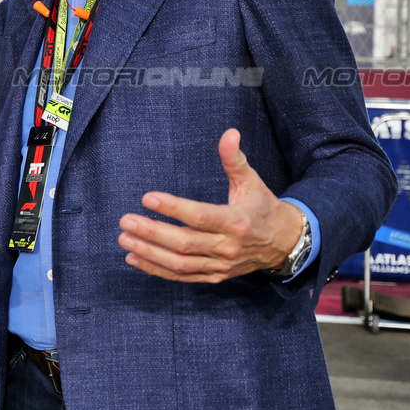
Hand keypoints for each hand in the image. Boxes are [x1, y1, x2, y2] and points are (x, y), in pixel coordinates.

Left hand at [117, 129, 303, 282]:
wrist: (284, 243)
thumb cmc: (262, 208)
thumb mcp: (251, 181)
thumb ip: (235, 159)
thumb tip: (229, 133)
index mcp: (236, 222)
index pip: (199, 217)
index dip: (172, 208)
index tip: (147, 198)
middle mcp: (227, 247)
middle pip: (184, 243)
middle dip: (152, 232)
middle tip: (125, 221)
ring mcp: (220, 265)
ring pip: (179, 263)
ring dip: (149, 253)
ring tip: (125, 239)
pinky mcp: (214, 277)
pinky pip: (182, 277)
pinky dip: (157, 270)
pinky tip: (134, 258)